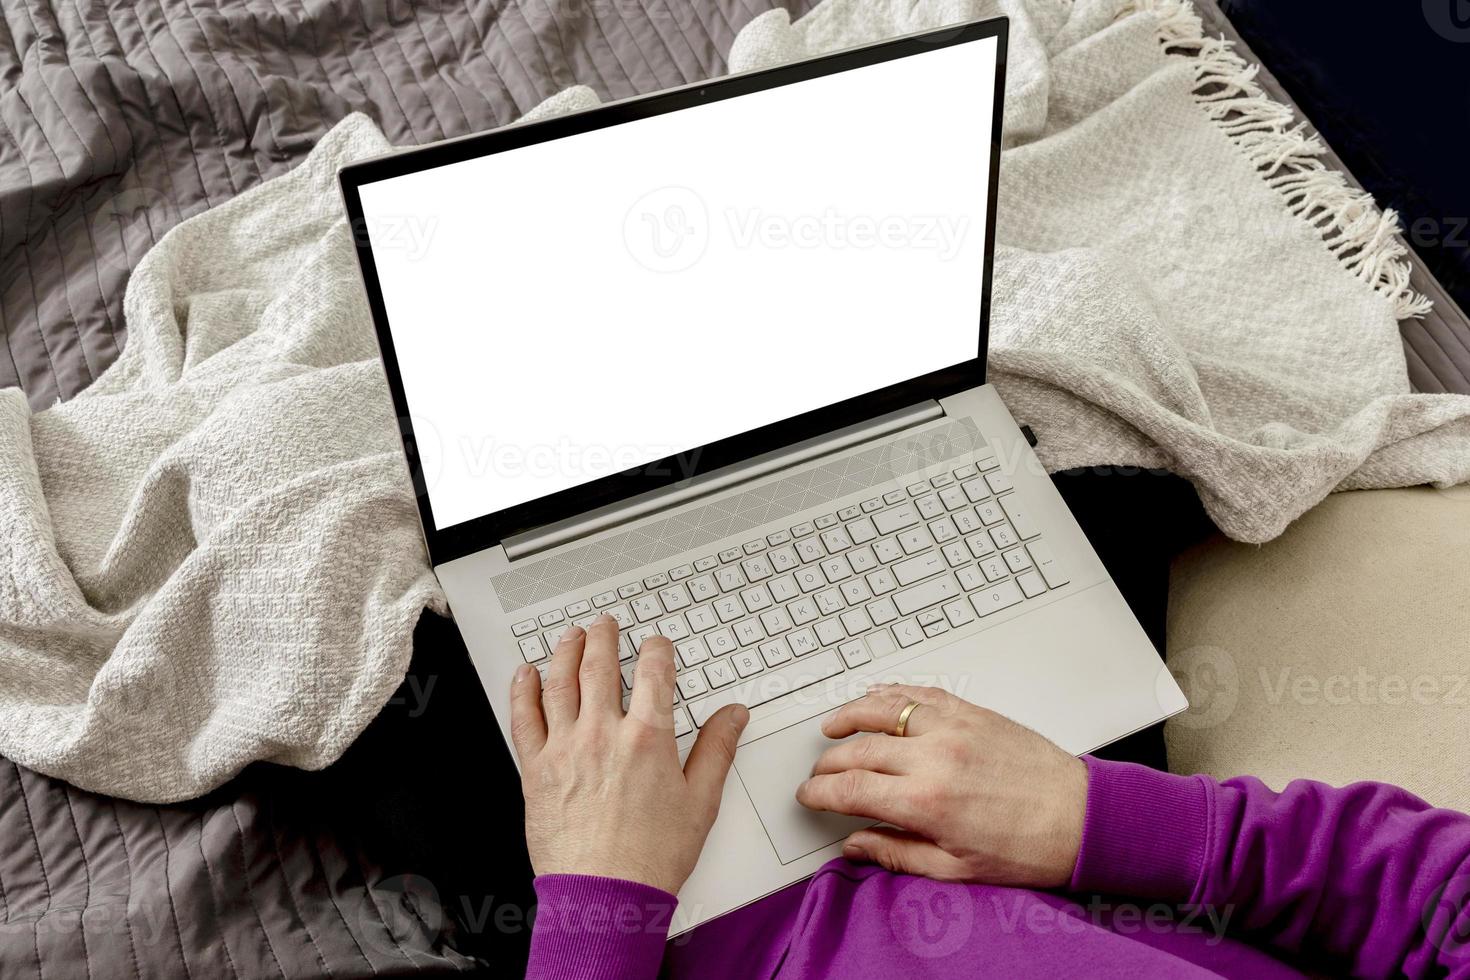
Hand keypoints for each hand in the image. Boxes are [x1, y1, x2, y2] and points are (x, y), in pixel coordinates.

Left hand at [510, 614, 749, 894]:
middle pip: (599, 666)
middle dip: (604, 637)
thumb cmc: (651, 857)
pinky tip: (526, 674)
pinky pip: (524, 717)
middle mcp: (603, 734)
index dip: (656, 649)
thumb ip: (717, 750)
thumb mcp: (701, 801)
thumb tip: (733, 715)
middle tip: (605, 624)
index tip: (657, 645)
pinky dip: (523, 690)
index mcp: (648, 738)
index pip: (653, 672)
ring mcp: (564, 749)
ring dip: (565, 651)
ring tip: (570, 636)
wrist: (604, 897)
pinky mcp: (535, 769)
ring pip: (560, 682)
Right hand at [796, 683, 1086, 887]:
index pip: (849, 789)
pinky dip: (891, 692)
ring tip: (833, 727)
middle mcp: (934, 757)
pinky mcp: (972, 711)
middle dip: (828, 761)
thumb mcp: (955, 868)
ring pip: (882, 708)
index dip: (819, 792)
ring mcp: (953, 727)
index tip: (810, 795)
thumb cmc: (1028, 847)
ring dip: (849, 715)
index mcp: (926, 802)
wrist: (1080, 817)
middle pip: (858, 749)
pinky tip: (877, 698)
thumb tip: (856, 845)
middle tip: (820, 773)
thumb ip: (896, 853)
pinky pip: (919, 692)